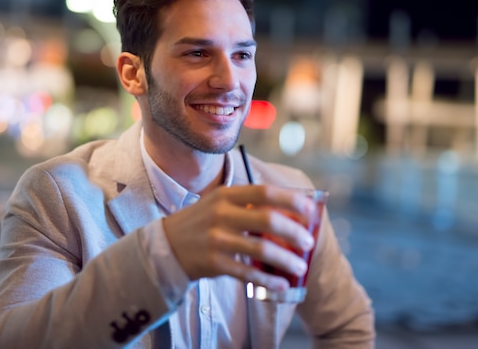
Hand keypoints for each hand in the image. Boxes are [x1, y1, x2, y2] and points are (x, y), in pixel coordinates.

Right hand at [162, 185, 315, 289]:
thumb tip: (289, 211)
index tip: (310, 210)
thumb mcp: (219, 203)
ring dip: (285, 259)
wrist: (166, 246)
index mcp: (225, 195)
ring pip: (260, 248)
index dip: (290, 200)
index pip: (264, 192)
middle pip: (266, 219)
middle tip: (309, 242)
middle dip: (293, 232)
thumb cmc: (202, 222)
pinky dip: (267, 279)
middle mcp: (221, 213)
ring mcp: (216, 239)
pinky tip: (282, 284)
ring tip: (301, 266)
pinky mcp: (213, 262)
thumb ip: (247, 204)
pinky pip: (247, 272)